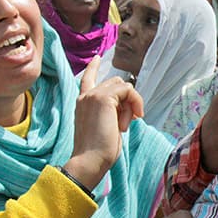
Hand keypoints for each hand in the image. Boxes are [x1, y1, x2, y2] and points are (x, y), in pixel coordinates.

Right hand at [67, 55, 143, 189]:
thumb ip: (111, 112)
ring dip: (130, 105)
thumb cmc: (99, 151)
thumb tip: (127, 105)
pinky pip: (128, 91)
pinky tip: (131, 119)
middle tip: (126, 123)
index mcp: (83, 103)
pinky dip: (134, 104)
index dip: (93, 67)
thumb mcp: (105, 126)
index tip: (97, 57)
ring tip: (123, 125)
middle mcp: (85, 96)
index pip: (87, 79)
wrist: (90, 159)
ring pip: (123, 86)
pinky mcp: (103, 98)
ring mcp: (93, 95)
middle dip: (127, 101)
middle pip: (116, 83)